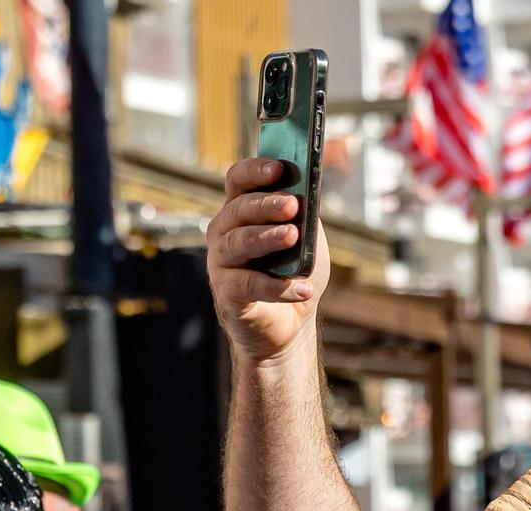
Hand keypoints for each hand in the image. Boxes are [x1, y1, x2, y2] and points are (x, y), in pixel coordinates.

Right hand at [205, 158, 330, 363]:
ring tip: (292, 236)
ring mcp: (221, 262)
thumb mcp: (307, 240)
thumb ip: (306, 218)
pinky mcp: (226, 292)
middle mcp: (225, 231)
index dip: (255, 171)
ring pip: (239, 242)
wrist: (289, 323)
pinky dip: (278, 287)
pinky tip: (302, 289)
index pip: (239, 180)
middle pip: (239, 209)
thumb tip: (308, 197)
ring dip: (267, 237)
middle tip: (292, 204)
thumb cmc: (294, 273)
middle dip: (267, 204)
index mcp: (242, 211)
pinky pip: (248, 285)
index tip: (278, 167)